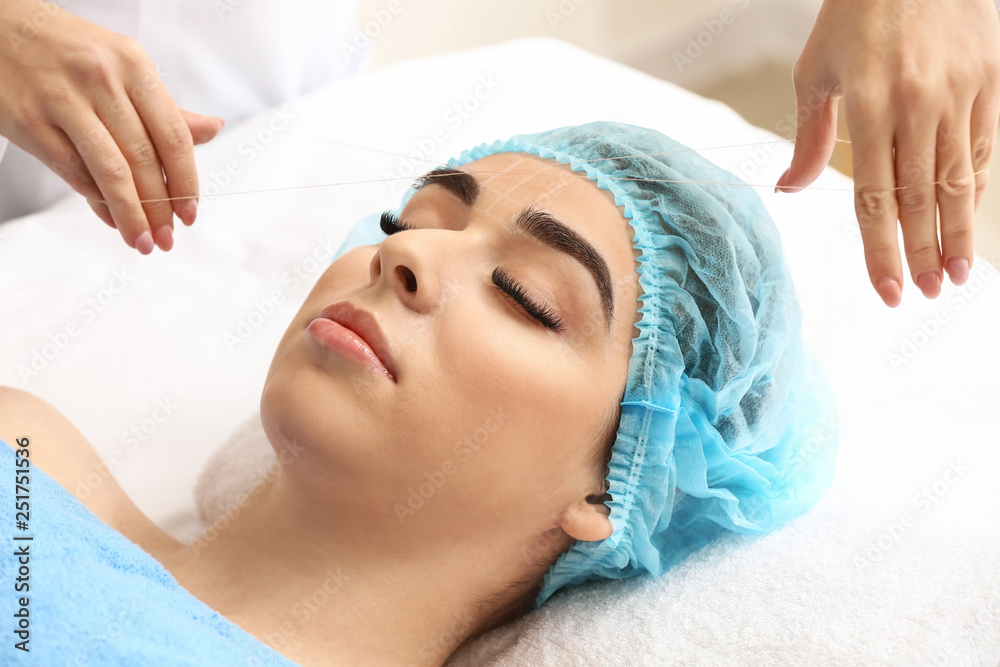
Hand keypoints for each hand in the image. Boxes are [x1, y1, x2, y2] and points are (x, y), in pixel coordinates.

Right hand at [0, 0, 224, 252]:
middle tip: (167, 239)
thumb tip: (213, 130)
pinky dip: (96, 202)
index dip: (187, 181)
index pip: (173, 136)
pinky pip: (73, 172)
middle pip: (145, 160)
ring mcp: (63, 101)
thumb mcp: (122, 66)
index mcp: (133, 65)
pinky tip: (110, 219)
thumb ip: (165, 107)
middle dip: (161, 209)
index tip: (191, 213)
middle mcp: (102, 79)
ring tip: (143, 241)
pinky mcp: (30, 121)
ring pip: (110, 172)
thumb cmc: (67, 51)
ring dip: (132, 215)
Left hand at [777, 0, 999, 306]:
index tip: (889, 291)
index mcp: (869, 104)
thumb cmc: (854, 15)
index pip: (874, 197)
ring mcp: (959, 92)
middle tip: (926, 295)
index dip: (881, 250)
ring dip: (958, 233)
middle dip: (923, 253)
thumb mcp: (817, 71)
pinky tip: (970, 220)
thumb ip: (809, 136)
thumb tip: (789, 189)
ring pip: (959, 178)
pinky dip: (976, 188)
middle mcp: (917, 104)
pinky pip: (983, 147)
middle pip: (920, 197)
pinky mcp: (989, 79)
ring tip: (956, 276)